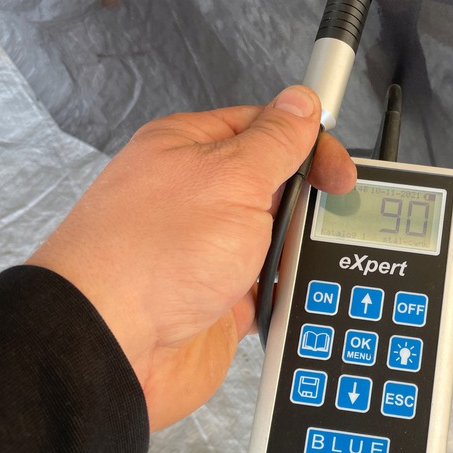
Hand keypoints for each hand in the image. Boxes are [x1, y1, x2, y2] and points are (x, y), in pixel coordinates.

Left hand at [27, 86, 355, 431]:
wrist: (114, 347)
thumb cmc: (148, 257)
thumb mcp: (232, 178)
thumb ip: (275, 141)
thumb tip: (300, 105)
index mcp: (189, 148)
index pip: (265, 128)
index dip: (308, 146)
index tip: (338, 173)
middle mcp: (195, 196)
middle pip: (274, 187)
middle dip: (303, 206)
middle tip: (319, 219)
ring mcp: (205, 250)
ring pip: (275, 242)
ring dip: (292, 255)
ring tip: (289, 264)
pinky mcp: (216, 298)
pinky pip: (267, 289)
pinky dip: (281, 295)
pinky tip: (282, 297)